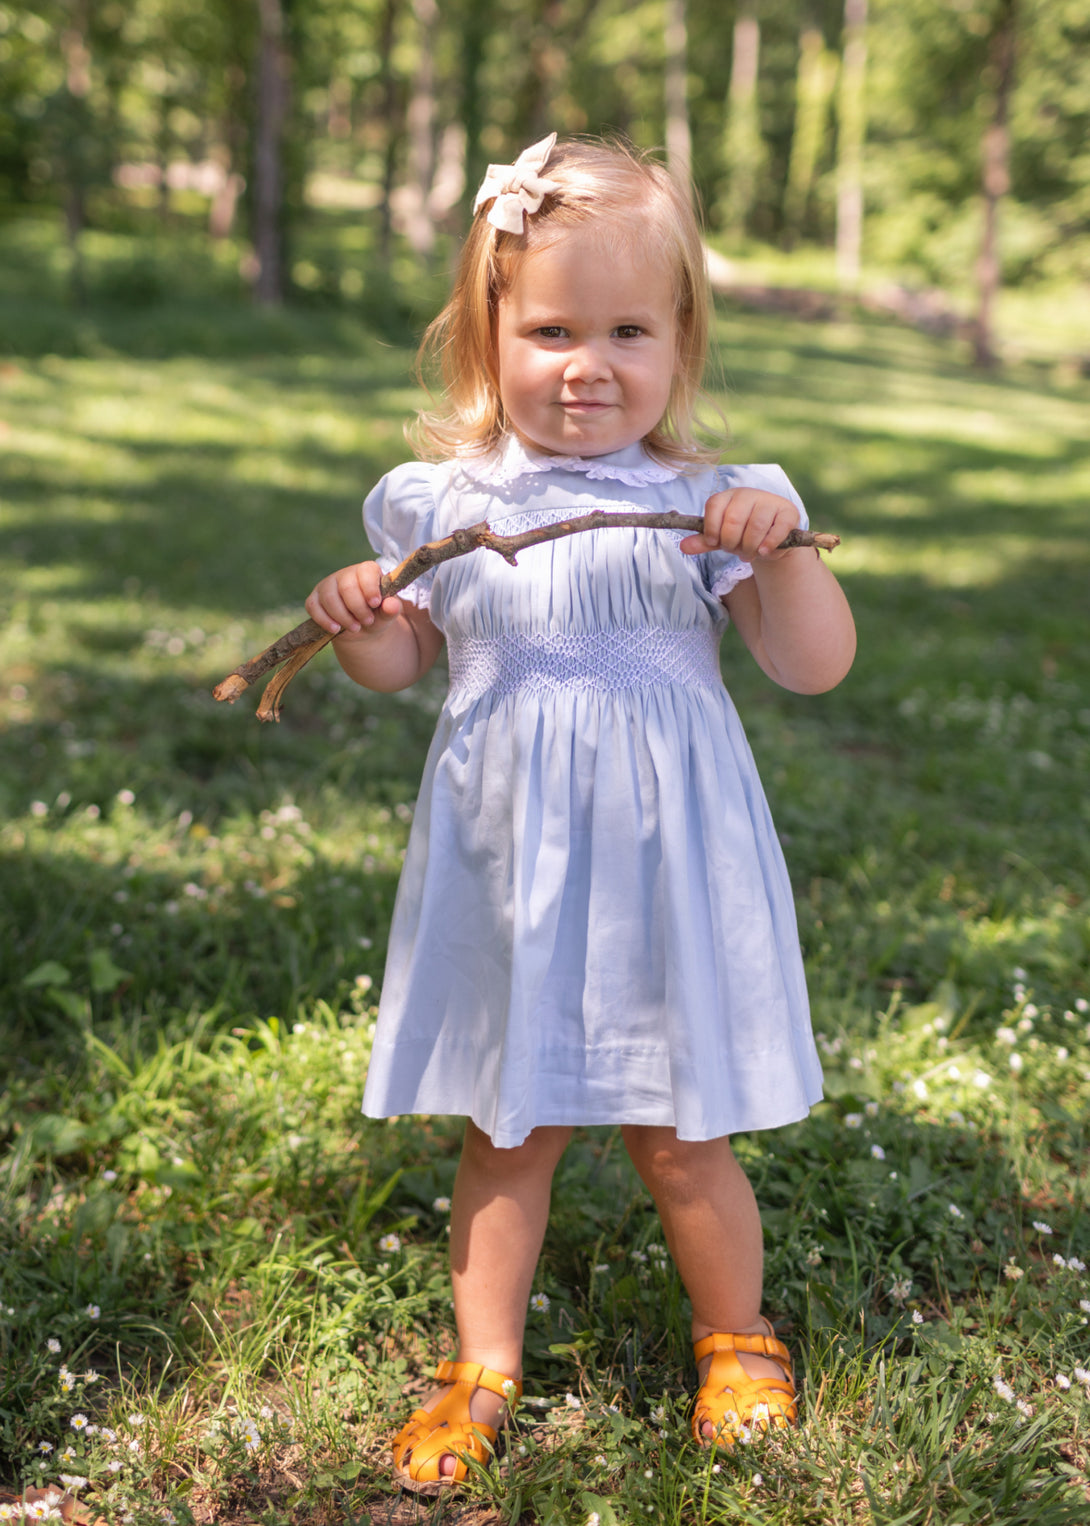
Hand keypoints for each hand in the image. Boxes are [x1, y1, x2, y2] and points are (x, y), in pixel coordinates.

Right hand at [305, 560, 402, 634]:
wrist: (361, 629)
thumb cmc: (376, 615)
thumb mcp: (387, 614)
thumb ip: (392, 609)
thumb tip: (392, 605)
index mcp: (366, 571)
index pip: (366, 571)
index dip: (370, 588)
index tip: (375, 604)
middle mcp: (345, 574)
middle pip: (347, 587)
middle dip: (358, 608)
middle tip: (368, 621)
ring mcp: (327, 586)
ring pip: (329, 598)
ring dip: (343, 617)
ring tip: (355, 628)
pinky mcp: (314, 599)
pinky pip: (313, 607)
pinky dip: (325, 620)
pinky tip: (336, 629)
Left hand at [679, 488, 800, 563]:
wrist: (773, 539)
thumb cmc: (743, 534)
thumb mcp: (721, 539)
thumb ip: (704, 541)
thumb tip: (683, 547)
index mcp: (728, 496)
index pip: (714, 506)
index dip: (712, 529)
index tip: (715, 542)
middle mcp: (748, 494)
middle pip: (734, 520)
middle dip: (732, 543)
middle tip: (736, 551)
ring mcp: (769, 501)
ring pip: (755, 527)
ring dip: (750, 548)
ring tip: (750, 554)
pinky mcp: (788, 512)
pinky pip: (777, 529)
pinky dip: (769, 545)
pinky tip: (764, 552)